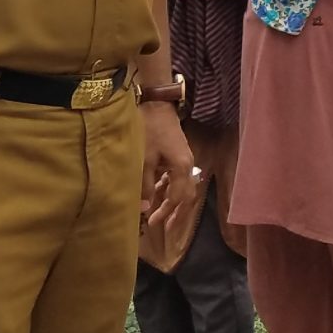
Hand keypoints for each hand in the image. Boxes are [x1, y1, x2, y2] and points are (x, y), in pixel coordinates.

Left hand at [139, 100, 202, 244]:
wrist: (156, 104)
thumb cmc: (149, 131)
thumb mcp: (144, 160)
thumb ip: (145, 186)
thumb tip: (144, 209)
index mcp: (182, 168)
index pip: (178, 198)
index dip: (166, 213)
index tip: (152, 224)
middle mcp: (188, 165)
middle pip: (187, 196)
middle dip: (176, 212)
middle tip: (165, 227)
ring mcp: (184, 159)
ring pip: (182, 187)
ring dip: (172, 201)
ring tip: (160, 214)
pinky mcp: (178, 154)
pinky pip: (177, 177)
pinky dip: (168, 188)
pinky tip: (157, 193)